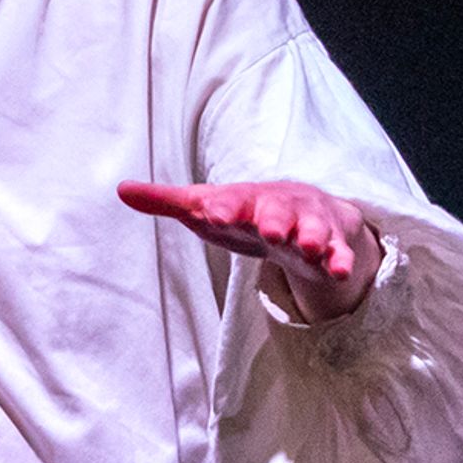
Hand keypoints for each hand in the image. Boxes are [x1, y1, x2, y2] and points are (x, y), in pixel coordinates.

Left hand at [119, 179, 383, 321]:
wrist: (304, 211)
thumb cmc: (245, 213)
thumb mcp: (209, 208)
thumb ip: (167, 202)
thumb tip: (121, 189)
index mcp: (246, 199)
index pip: (232, 200)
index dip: (222, 207)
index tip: (210, 213)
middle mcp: (279, 207)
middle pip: (277, 211)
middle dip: (274, 220)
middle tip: (271, 231)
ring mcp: (309, 224)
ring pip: (313, 229)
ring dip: (310, 236)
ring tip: (306, 246)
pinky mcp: (332, 245)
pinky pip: (339, 254)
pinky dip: (340, 261)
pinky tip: (339, 272)